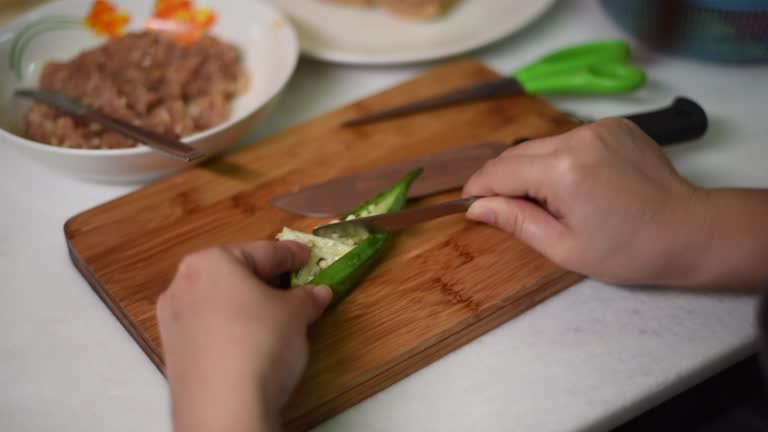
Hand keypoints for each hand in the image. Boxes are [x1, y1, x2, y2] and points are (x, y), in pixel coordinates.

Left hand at [156, 241, 331, 431]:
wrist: (224, 408)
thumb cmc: (260, 343)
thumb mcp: (295, 315)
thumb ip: (306, 298)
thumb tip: (317, 293)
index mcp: (211, 262)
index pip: (262, 252)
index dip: (290, 254)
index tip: (306, 255)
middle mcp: (183, 284)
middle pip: (234, 274)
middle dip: (264, 280)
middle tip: (293, 284)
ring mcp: (173, 320)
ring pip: (218, 301)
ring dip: (246, 304)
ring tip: (275, 315)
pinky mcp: (174, 352)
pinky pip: (209, 328)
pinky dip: (230, 327)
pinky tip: (251, 341)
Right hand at [463, 118, 705, 286]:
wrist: (688, 232)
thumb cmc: (627, 251)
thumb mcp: (563, 247)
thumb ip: (515, 221)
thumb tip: (476, 207)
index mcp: (563, 171)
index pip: (499, 171)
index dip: (478, 187)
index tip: (469, 203)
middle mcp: (578, 137)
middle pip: (517, 153)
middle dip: (505, 180)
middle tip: (509, 210)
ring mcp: (599, 127)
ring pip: (542, 144)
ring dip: (533, 168)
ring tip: (552, 200)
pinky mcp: (614, 125)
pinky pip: (569, 139)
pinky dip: (560, 158)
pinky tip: (578, 183)